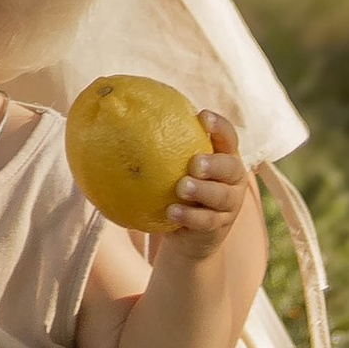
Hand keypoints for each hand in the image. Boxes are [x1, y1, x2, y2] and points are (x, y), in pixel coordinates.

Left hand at [158, 116, 252, 263]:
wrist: (188, 233)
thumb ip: (159, 146)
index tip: (202, 117)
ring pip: (221, 196)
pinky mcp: (219, 226)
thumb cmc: (176, 188)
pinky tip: (171, 212)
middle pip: (231, 167)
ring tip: (182, 187)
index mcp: (223, 156)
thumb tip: (117, 115)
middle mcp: (232, 179)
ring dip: (202, 191)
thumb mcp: (172, 166)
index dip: (219, 126)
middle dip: (214, 164)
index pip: (228, 137)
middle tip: (195, 163)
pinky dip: (189, 216)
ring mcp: (229, 204)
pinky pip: (206, 221)